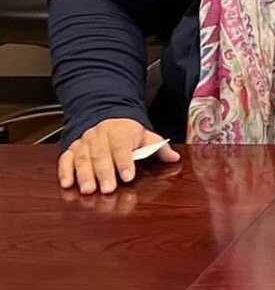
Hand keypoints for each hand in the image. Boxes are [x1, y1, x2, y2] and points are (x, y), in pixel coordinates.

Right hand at [57, 118, 178, 193]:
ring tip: (88, 190)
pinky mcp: (72, 149)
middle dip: (104, 172)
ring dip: (84, 175)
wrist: (108, 120)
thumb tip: (174, 157)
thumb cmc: (128, 134)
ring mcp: (84, 142)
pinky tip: (67, 184)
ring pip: (82, 157)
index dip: (124, 161)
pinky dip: (65, 171)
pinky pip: (65, 159)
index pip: (122, 145)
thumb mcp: (146, 136)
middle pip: (101, 153)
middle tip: (108, 189)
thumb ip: (158, 147)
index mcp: (119, 130)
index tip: (128, 176)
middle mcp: (99, 135)